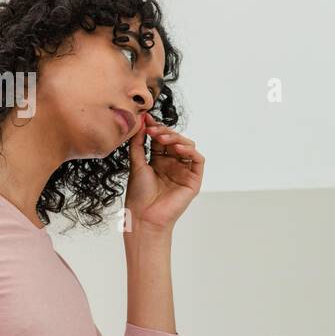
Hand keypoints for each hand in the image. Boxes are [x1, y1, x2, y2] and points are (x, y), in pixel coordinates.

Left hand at [124, 114, 203, 232]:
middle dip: (164, 132)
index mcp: (159, 161)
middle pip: (174, 140)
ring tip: (162, 138)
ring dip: (176, 138)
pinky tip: (178, 147)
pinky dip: (190, 150)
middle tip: (153, 129)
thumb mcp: (136, 164)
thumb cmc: (139, 195)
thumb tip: (142, 123)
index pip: (161, 140)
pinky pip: (198, 160)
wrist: (144, 216)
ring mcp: (184, 172)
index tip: (146, 119)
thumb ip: (139, 143)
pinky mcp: (194, 180)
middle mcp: (172, 165)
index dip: (155, 128)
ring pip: (187, 146)